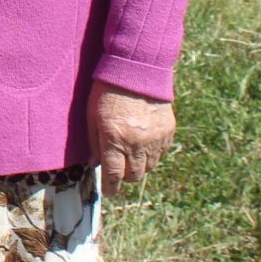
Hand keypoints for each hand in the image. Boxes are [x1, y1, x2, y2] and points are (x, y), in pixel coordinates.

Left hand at [88, 80, 175, 196]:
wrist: (137, 70)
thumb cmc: (107, 90)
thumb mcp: (92, 115)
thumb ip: (94, 142)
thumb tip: (95, 164)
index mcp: (115, 139)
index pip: (113, 174)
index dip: (111, 187)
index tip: (109, 192)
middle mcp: (137, 143)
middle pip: (134, 175)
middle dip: (125, 177)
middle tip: (119, 171)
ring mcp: (155, 138)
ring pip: (149, 167)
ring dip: (139, 166)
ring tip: (130, 156)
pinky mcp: (168, 131)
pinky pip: (161, 153)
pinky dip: (152, 154)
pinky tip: (144, 146)